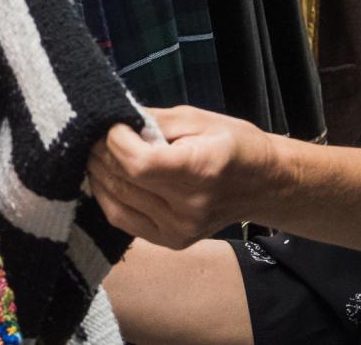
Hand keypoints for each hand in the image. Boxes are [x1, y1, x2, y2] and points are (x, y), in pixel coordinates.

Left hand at [86, 105, 286, 248]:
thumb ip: (153, 121)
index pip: (139, 163)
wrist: (263, 185)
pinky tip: (105, 177)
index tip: (112, 124)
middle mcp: (189, 207)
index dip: (115, 141)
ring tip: (96, 152)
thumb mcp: (198, 119)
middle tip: (96, 134)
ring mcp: (179, 230)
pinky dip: (107, 196)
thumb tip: (113, 119)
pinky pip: (122, 219)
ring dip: (99, 173)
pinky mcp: (171, 241)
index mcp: (200, 171)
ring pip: (117, 201)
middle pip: (124, 180)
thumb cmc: (234, 144)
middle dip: (101, 153)